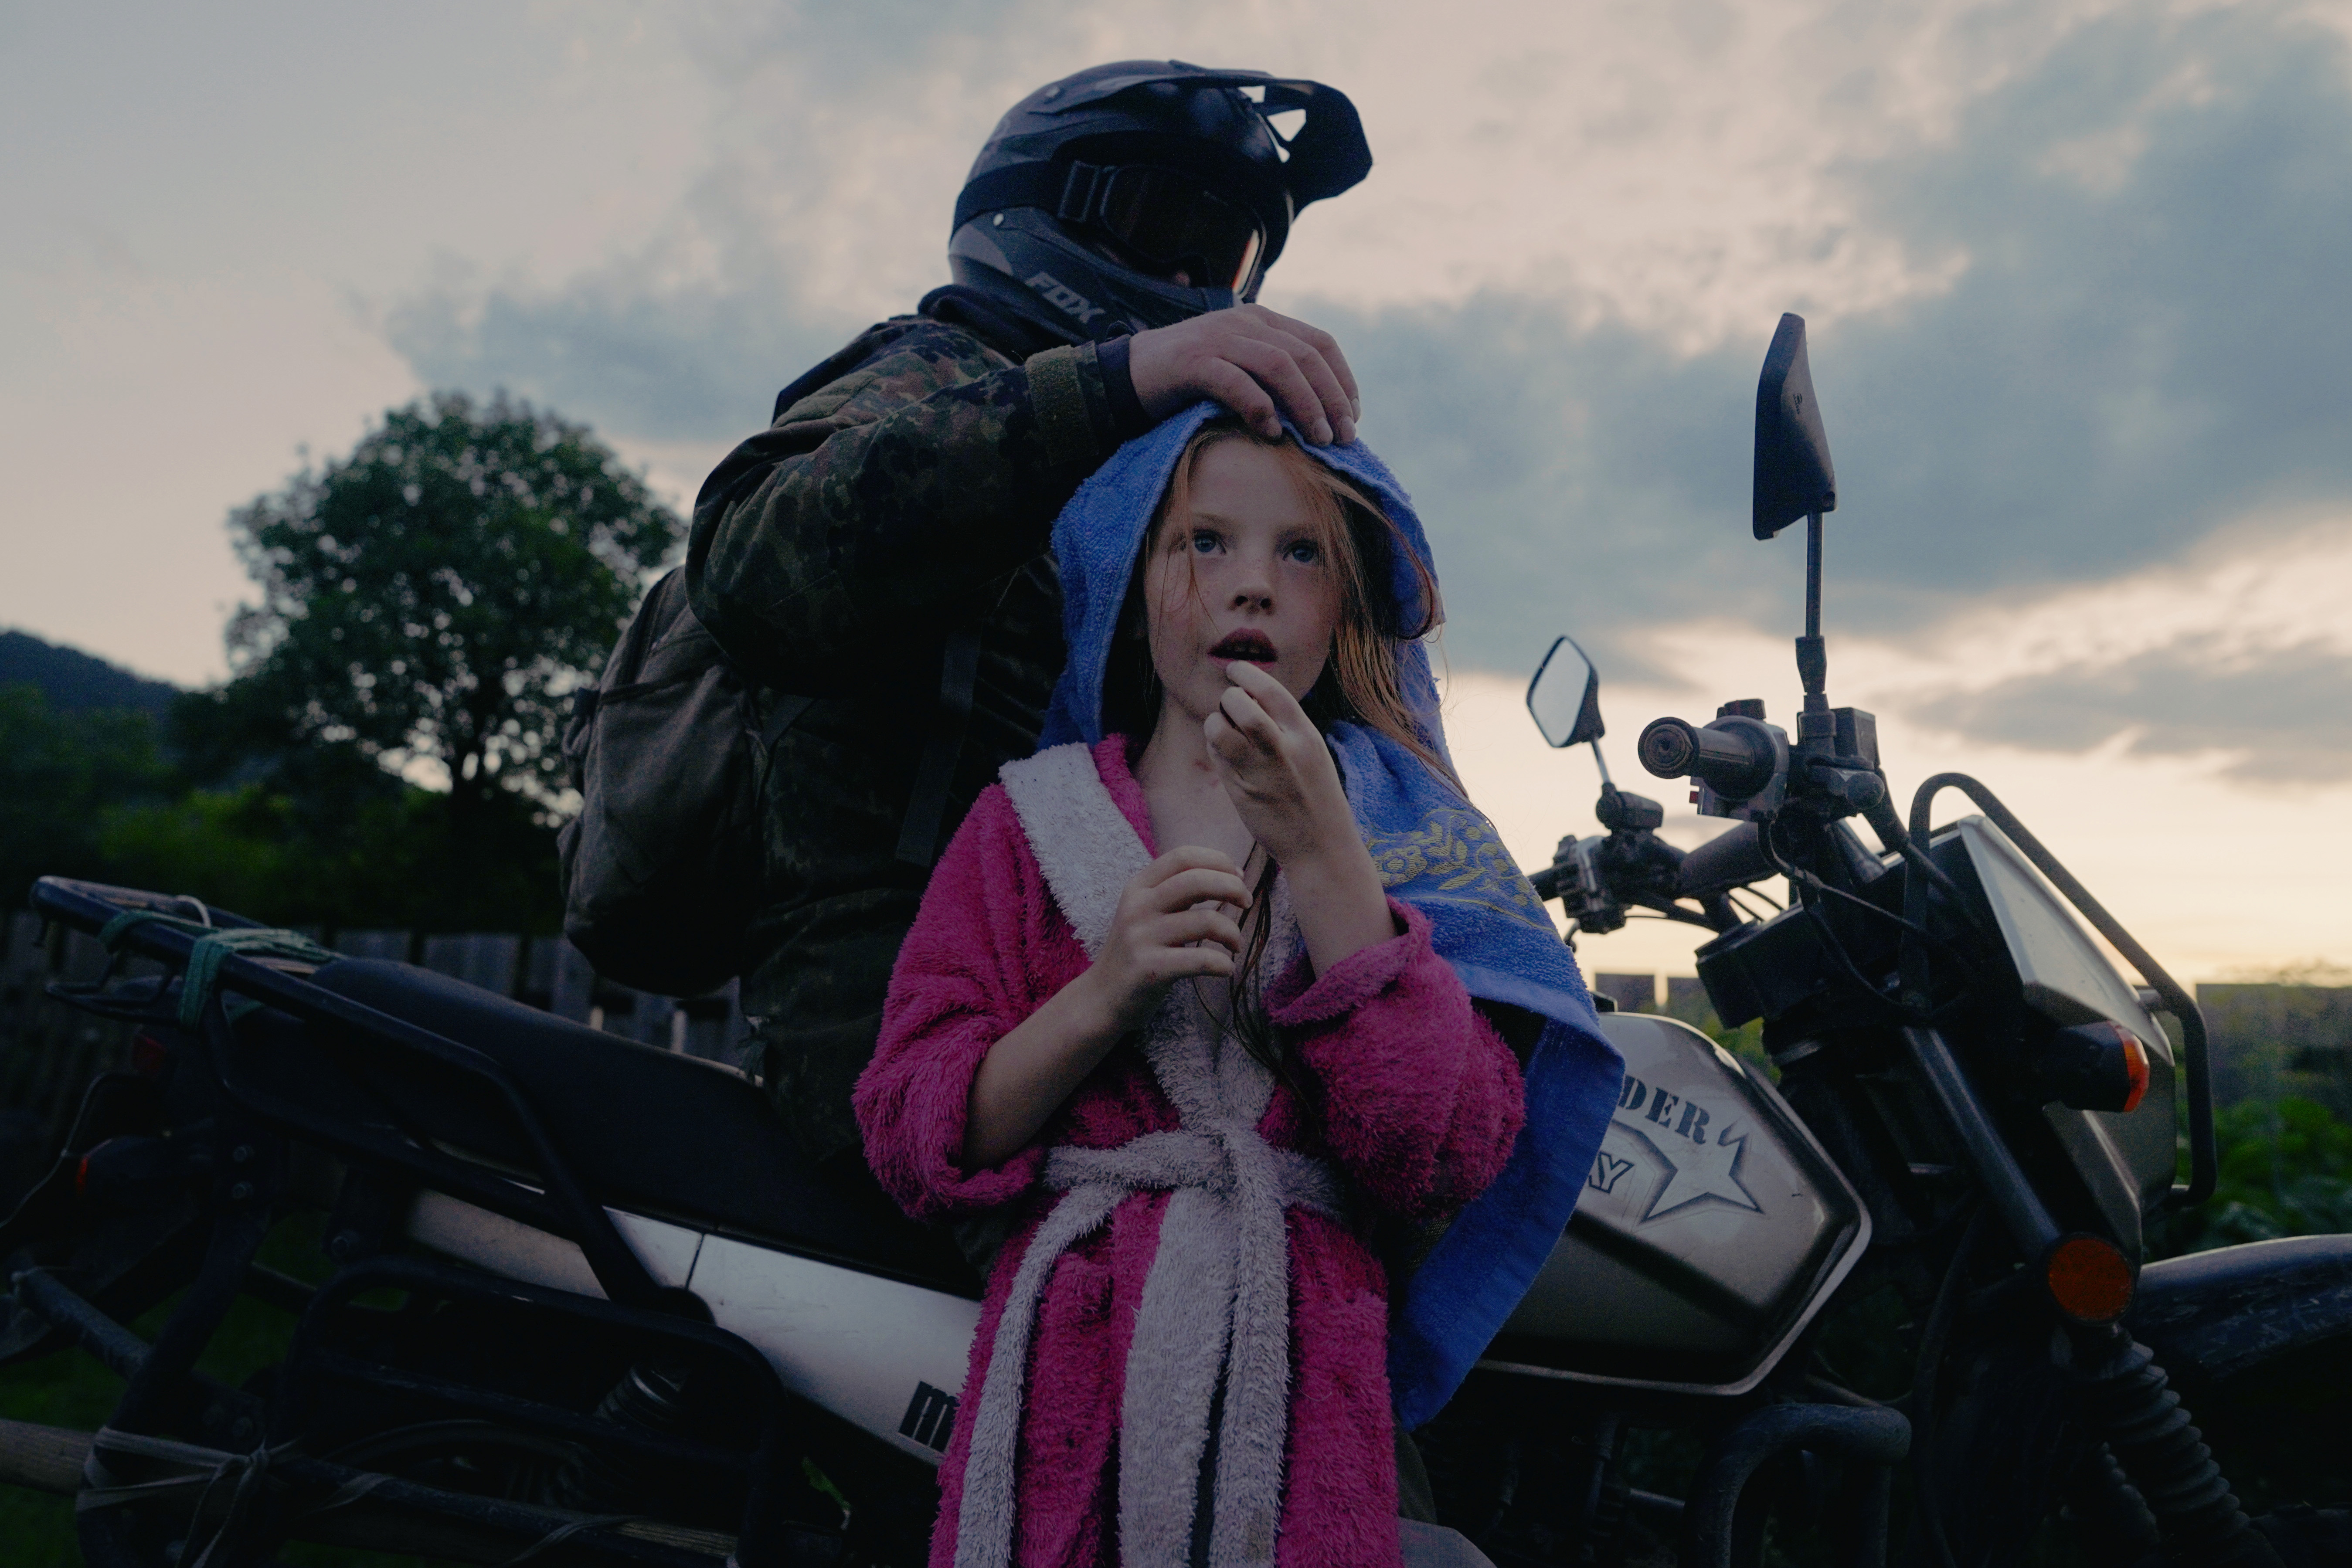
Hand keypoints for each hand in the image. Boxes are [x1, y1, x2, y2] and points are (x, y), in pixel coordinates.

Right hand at [1081, 847, 1253, 1034]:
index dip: (1217, 860)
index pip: (1183, 856)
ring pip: (1205, 921)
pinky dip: (1224, 965)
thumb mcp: (1147, 912)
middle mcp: (1137, 907)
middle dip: (1232, 887)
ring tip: (1235, 944)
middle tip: (1246, 903)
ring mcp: (1141, 937)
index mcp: (1138, 887)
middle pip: (1196, 880)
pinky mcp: (1150, 969)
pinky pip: (1201, 960)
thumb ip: (1178, 892)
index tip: (1238, 875)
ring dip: (1233, 932)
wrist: (1102, 998)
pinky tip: (1226, 970)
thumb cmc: (1138, 952)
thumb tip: (1228, 874)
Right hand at [1127, 305, 1359, 445]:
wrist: (1128, 375)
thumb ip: (1273, 378)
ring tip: (1318, 439)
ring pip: (1279, 366)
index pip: (1319, 343)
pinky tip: (1271, 433)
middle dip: (1331, 398)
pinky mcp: (1193, 361)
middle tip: (1344, 438)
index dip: (1343, 380)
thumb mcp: (1240, 370)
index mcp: (1261, 321)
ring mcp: (1218, 338)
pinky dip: (1259, 407)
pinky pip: (1236, 381)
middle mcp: (1244, 322)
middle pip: (1305, 356)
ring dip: (1305, 405)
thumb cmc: (1190, 383)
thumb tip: (1320, 415)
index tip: (1353, 417)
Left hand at [1202, 660, 1356, 867]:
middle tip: (1230, 704)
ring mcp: (1259, 772)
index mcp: (1306, 737)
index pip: (1272, 691)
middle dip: (1229, 698)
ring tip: (1222, 727)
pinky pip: (1217, 756)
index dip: (1248, 674)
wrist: (1321, 847)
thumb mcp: (1312, 755)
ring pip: (1219, 729)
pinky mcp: (1241, 792)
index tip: (1235, 668)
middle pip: (1240, 705)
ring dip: (1215, 721)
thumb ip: (1287, 728)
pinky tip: (1223, 751)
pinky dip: (1214, 746)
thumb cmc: (1316, 798)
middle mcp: (1282, 751)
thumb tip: (1253, 697)